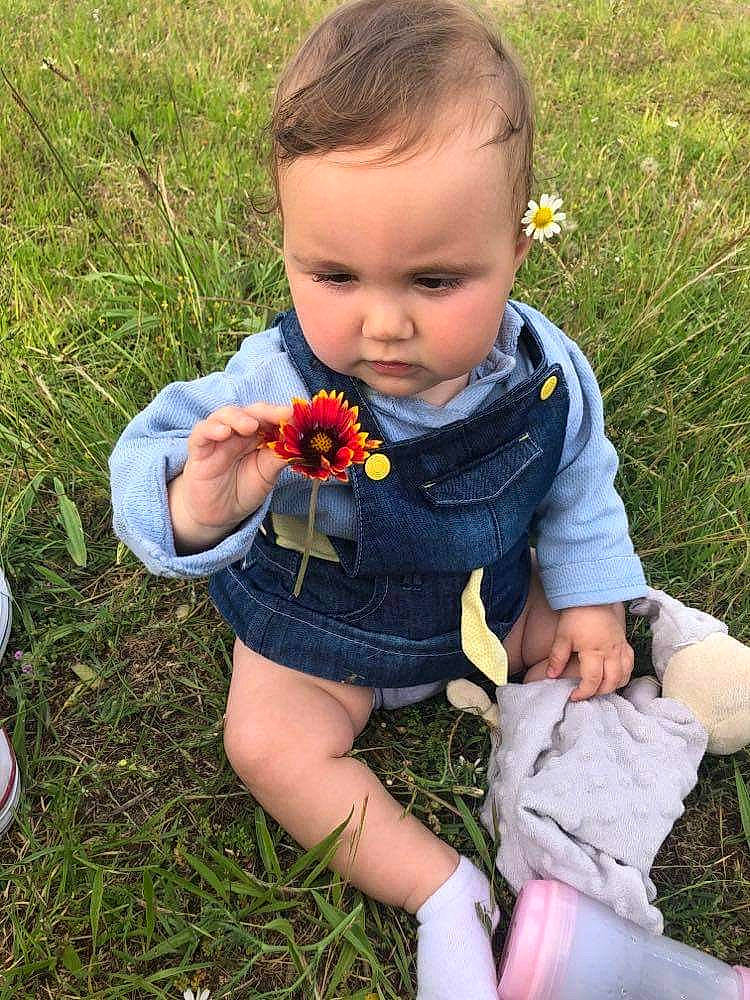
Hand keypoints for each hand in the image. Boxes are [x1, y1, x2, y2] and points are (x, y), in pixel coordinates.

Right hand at [178, 403, 292, 529]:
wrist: (218, 514)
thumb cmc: (243, 490)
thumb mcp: (267, 475)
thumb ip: (279, 457)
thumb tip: (299, 443)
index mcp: (258, 436)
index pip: (270, 418)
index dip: (283, 415)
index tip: (298, 417)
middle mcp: (238, 432)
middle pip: (251, 412)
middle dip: (267, 412)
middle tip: (283, 414)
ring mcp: (218, 438)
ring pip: (224, 415)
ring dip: (239, 417)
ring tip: (251, 425)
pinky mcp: (198, 449)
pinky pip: (201, 433)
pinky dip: (212, 429)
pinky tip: (224, 432)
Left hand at [546, 603, 633, 700]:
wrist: (593, 597)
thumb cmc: (576, 616)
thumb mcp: (562, 636)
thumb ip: (557, 657)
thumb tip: (550, 675)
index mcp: (594, 651)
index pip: (593, 681)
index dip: (583, 692)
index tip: (573, 696)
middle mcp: (611, 652)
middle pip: (611, 682)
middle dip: (599, 693)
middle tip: (586, 694)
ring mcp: (620, 648)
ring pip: (624, 676)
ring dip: (613, 686)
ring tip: (599, 688)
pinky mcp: (625, 643)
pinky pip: (630, 664)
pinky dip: (624, 675)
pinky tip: (614, 677)